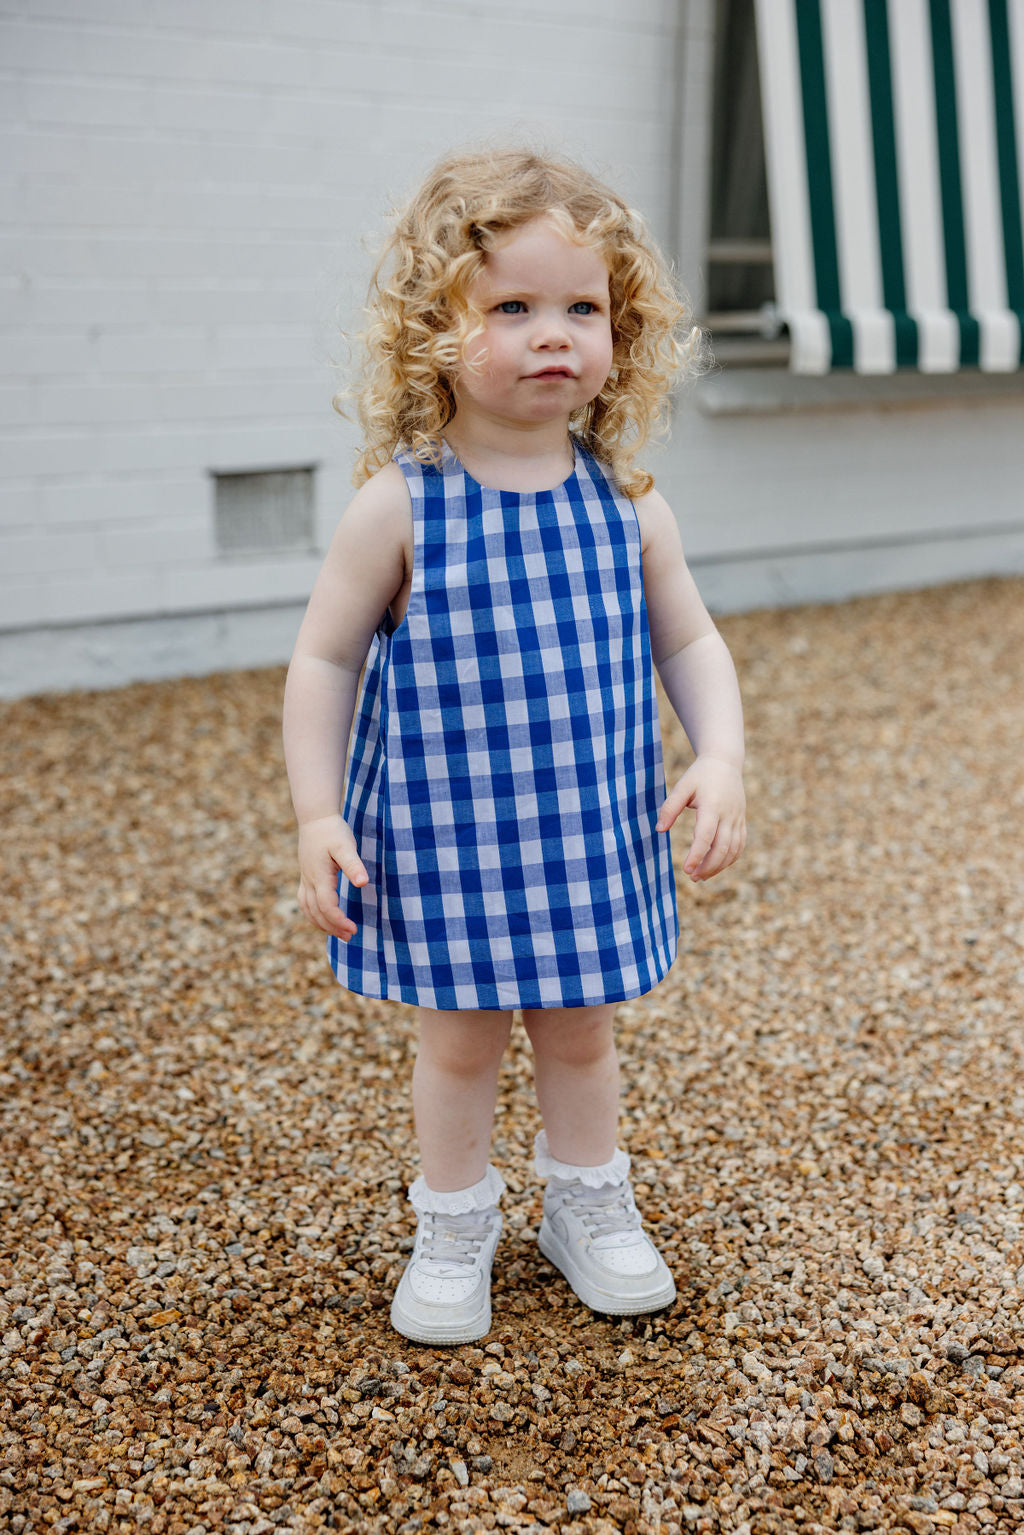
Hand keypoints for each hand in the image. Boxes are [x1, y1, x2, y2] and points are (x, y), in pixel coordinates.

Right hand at [296, 814, 368, 939]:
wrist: (315, 818)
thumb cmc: (332, 831)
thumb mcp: (346, 846)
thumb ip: (353, 865)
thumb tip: (363, 883)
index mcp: (319, 876)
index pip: (327, 907)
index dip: (339, 921)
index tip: (354, 929)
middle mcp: (309, 880)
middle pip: (316, 912)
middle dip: (332, 927)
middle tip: (350, 936)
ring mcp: (305, 879)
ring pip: (307, 909)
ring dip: (321, 924)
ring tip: (338, 934)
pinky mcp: (305, 876)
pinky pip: (304, 902)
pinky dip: (313, 914)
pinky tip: (323, 918)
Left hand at [656, 755, 745, 881]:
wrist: (725, 762)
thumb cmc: (699, 775)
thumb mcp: (682, 786)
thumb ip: (670, 808)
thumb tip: (659, 830)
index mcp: (713, 806)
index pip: (706, 836)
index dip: (697, 855)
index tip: (686, 869)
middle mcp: (729, 814)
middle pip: (722, 848)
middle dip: (708, 866)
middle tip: (692, 878)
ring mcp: (738, 818)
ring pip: (733, 850)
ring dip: (719, 866)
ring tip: (701, 876)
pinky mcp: (741, 821)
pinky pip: (740, 845)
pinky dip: (730, 859)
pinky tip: (716, 866)